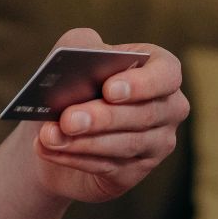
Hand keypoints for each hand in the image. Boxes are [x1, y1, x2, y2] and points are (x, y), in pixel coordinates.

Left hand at [28, 27, 188, 203]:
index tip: (109, 89)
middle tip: (68, 118)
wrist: (56, 127)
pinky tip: (49, 149)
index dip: (142, 83)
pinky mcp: (134, 172)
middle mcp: (168, 108)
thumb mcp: (75, 51)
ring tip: (50, 135)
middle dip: (103, 117)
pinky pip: (108, 166)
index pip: (167, 74)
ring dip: (83, 141)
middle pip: (144, 114)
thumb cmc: (75, 80)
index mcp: (160, 70)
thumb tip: (82, 59)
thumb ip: (82, 45)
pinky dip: (74, 157)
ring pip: (125, 144)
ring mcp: (156, 144)